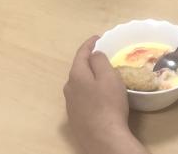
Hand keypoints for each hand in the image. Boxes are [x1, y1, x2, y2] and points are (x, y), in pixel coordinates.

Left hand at [64, 36, 131, 153]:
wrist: (103, 138)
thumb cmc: (108, 104)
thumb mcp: (109, 77)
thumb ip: (100, 61)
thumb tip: (94, 55)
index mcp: (76, 75)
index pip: (81, 53)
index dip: (90, 43)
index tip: (99, 37)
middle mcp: (68, 88)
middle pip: (79, 69)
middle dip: (90, 61)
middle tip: (103, 57)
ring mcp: (70, 104)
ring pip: (79, 84)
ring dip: (89, 78)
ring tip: (102, 77)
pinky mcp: (75, 118)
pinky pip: (81, 98)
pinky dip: (89, 92)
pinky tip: (98, 98)